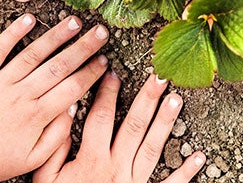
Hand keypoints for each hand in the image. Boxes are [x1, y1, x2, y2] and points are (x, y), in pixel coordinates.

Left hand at [0, 14, 109, 181]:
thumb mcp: (33, 159)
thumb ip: (57, 135)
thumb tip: (73, 108)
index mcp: (37, 116)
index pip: (73, 87)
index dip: (91, 72)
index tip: (104, 60)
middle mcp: (22, 95)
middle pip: (59, 65)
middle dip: (83, 47)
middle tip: (101, 32)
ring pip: (33, 53)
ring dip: (56, 35)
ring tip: (74, 21)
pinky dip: (13, 33)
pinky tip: (29, 19)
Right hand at [33, 74, 205, 182]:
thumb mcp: (45, 179)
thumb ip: (53, 148)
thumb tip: (65, 116)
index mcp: (91, 160)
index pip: (100, 117)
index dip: (106, 93)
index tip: (112, 71)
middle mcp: (116, 168)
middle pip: (133, 126)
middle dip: (147, 98)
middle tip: (160, 76)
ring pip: (152, 147)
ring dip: (165, 123)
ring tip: (176, 100)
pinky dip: (185, 172)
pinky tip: (198, 157)